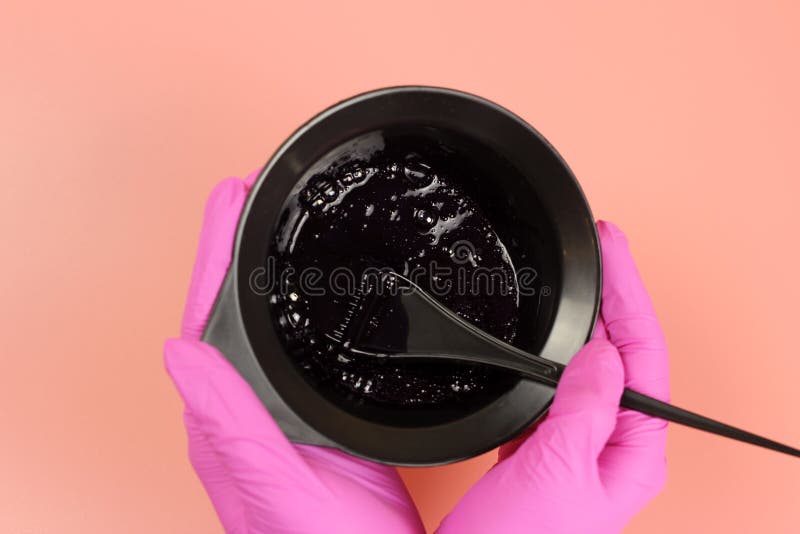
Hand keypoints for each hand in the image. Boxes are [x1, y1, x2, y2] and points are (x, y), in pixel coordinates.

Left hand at [164, 173, 424, 533]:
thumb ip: (232, 428)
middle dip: (236, 245)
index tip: (230, 194)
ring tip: (273, 221)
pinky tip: (310, 291)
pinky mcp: (312, 418)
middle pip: (231, 311)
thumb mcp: (279, 492)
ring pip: (262, 325)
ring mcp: (277, 413)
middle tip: (253, 190)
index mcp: (229, 421)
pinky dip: (294, 306)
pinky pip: (294, 347)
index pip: (209, 319)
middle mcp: (244, 412)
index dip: (216, 251)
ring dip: (263, 270)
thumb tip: (180, 353)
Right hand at [437, 220, 669, 533]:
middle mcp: (609, 445)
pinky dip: (546, 356)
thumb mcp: (558, 470)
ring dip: (580, 323)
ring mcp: (575, 446)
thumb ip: (584, 406)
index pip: (643, 354)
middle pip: (622, 353)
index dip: (630, 293)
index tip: (612, 249)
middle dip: (613, 297)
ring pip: (585, 368)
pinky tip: (540, 340)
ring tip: (578, 279)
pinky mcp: (541, 450)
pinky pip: (553, 389)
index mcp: (630, 450)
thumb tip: (600, 351)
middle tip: (599, 248)